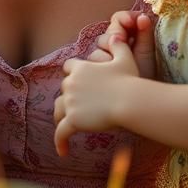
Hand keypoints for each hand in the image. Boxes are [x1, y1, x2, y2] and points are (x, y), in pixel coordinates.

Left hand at [53, 40, 137, 157]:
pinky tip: (63, 152)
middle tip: (78, 107)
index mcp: (81, 68)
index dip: (72, 73)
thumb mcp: (124, 58)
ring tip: (67, 127)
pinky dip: (61, 142)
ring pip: (58, 110)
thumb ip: (118, 45)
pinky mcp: (73, 120)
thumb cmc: (129, 80)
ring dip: (62, 117)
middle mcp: (71, 83)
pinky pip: (61, 133)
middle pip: (63, 89)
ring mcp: (70, 102)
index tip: (77, 80)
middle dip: (69, 96)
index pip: (68, 67)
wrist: (129, 101)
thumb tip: (116, 35)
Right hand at [90, 11, 156, 78]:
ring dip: (108, 54)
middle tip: (124, 41)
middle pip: (105, 34)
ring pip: (97, 49)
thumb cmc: (143, 76)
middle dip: (115, 37)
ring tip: (118, 62)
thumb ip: (145, 34)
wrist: (139, 101)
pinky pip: (91, 64)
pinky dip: (102, 65)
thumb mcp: (146, 53)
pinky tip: (110, 70)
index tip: (132, 22)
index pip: (117, 19)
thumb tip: (143, 16)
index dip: (124, 18)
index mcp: (123, 37)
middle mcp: (109, 46)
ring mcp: (99, 60)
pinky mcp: (92, 72)